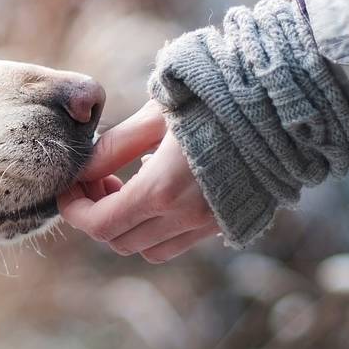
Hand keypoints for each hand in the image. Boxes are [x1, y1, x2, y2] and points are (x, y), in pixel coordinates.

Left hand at [57, 101, 220, 262]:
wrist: (280, 106)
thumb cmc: (213, 100)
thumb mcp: (154, 115)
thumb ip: (114, 147)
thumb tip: (82, 170)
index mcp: (162, 190)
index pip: (99, 225)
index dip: (73, 210)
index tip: (68, 186)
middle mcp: (186, 217)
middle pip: (118, 241)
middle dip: (96, 214)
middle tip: (97, 178)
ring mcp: (209, 224)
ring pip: (148, 249)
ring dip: (126, 225)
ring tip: (125, 184)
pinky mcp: (227, 222)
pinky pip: (178, 242)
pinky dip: (156, 227)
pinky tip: (158, 188)